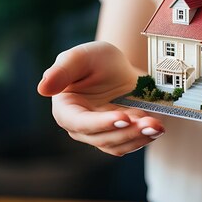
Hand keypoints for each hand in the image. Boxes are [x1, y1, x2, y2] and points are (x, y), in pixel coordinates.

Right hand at [37, 41, 164, 155]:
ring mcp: (101, 133)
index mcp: (66, 109)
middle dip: (127, 132)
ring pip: (118, 145)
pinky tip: (157, 128)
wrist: (117, 67)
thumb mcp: (79, 56)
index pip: (79, 123)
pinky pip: (130, 144)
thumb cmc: (93, 60)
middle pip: (102, 138)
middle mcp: (82, 127)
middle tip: (148, 123)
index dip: (101, 123)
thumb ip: (62, 69)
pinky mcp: (119, 136)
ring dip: (139, 138)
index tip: (123, 117)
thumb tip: (43, 88)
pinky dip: (145, 138)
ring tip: (157, 126)